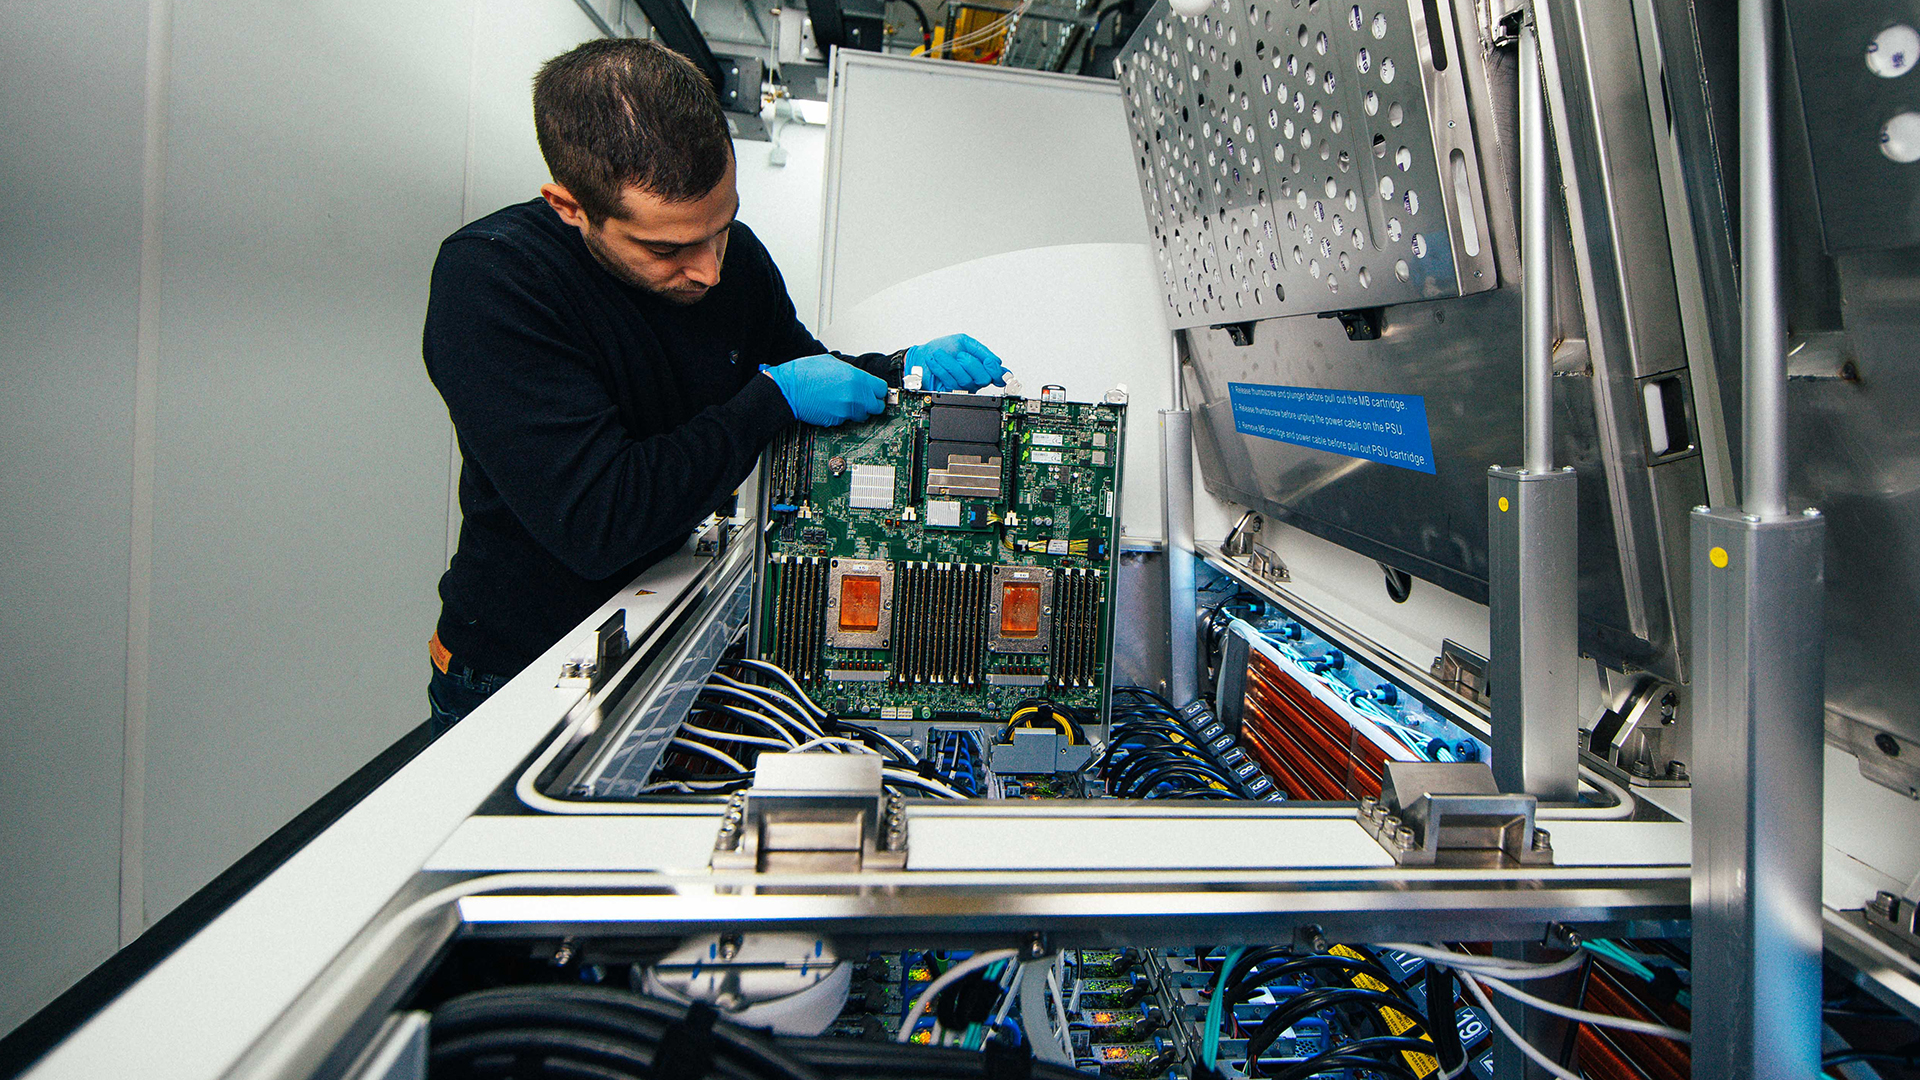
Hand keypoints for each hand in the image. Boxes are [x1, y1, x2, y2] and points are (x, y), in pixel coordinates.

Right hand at [763, 355, 887, 426]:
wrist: (788, 390)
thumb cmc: (804, 374)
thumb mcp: (832, 363)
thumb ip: (851, 372)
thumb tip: (861, 379)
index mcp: (856, 378)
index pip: (881, 389)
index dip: (877, 389)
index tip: (875, 390)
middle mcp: (854, 396)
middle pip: (877, 406)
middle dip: (871, 402)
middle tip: (863, 398)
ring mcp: (846, 410)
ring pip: (863, 415)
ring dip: (858, 410)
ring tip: (846, 402)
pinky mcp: (836, 421)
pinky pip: (847, 420)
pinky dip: (843, 415)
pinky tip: (833, 406)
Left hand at [905, 334, 1007, 392]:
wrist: (923, 355)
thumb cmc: (943, 348)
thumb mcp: (963, 341)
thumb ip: (980, 349)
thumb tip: (996, 361)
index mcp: (982, 366)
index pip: (999, 375)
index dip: (997, 371)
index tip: (988, 362)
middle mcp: (975, 379)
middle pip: (983, 379)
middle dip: (971, 364)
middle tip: (960, 356)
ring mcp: (963, 387)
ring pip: (965, 381)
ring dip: (950, 364)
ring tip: (939, 354)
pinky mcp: (950, 392)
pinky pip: (950, 383)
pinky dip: (941, 369)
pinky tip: (935, 362)